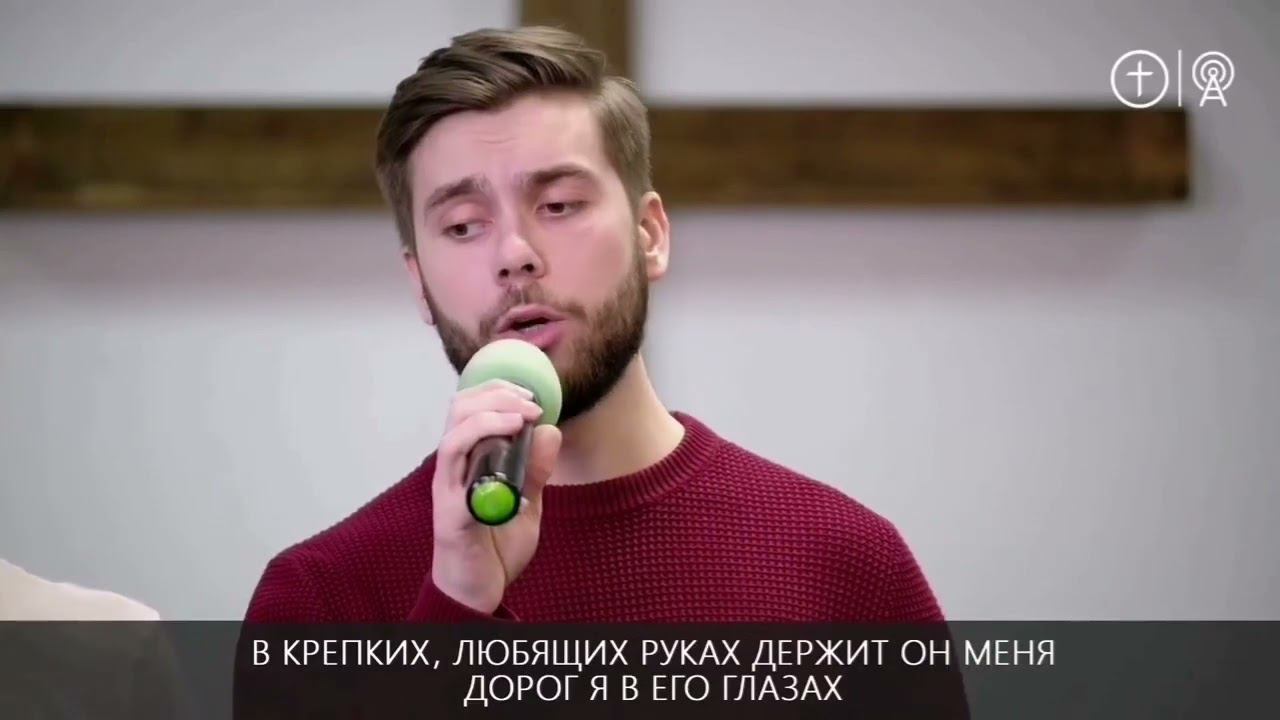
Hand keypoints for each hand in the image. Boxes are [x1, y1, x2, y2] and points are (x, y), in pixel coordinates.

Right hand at [429, 379, 561, 613]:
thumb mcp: (527, 504)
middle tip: (531, 400)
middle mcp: (453, 469)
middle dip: (496, 393)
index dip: (498, 390)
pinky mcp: (451, 509)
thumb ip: (537, 470)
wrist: (478, 593)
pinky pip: (454, 463)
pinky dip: (481, 437)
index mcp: (469, 463)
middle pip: (458, 409)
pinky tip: (510, 434)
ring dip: (491, 412)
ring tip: (523, 413)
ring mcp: (449, 488)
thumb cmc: (494, 549)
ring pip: (454, 431)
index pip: (471, 408)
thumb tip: (551, 431)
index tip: (531, 392)